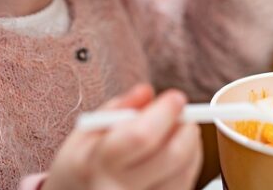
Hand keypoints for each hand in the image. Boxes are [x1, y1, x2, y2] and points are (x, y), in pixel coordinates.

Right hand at [40, 84, 202, 189]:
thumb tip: (147, 93)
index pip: (141, 136)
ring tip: (177, 131)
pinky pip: (185, 185)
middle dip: (186, 127)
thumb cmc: (81, 164)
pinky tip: (174, 152)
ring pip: (184, 171)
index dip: (165, 113)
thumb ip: (118, 107)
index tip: (176, 97)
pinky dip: (188, 163)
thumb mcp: (86, 131)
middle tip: (184, 113)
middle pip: (172, 156)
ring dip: (190, 144)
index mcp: (96, 164)